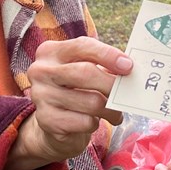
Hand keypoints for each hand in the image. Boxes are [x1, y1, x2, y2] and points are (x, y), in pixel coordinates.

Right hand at [8, 38, 132, 169]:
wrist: (52, 123)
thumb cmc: (74, 90)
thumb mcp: (83, 70)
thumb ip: (102, 65)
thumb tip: (129, 69)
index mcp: (51, 51)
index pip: (82, 46)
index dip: (108, 55)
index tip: (128, 66)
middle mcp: (41, 71)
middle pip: (85, 73)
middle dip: (111, 84)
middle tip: (126, 94)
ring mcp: (41, 96)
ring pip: (90, 102)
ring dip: (110, 110)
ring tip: (115, 113)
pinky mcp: (46, 120)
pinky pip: (85, 122)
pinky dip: (95, 123)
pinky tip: (92, 122)